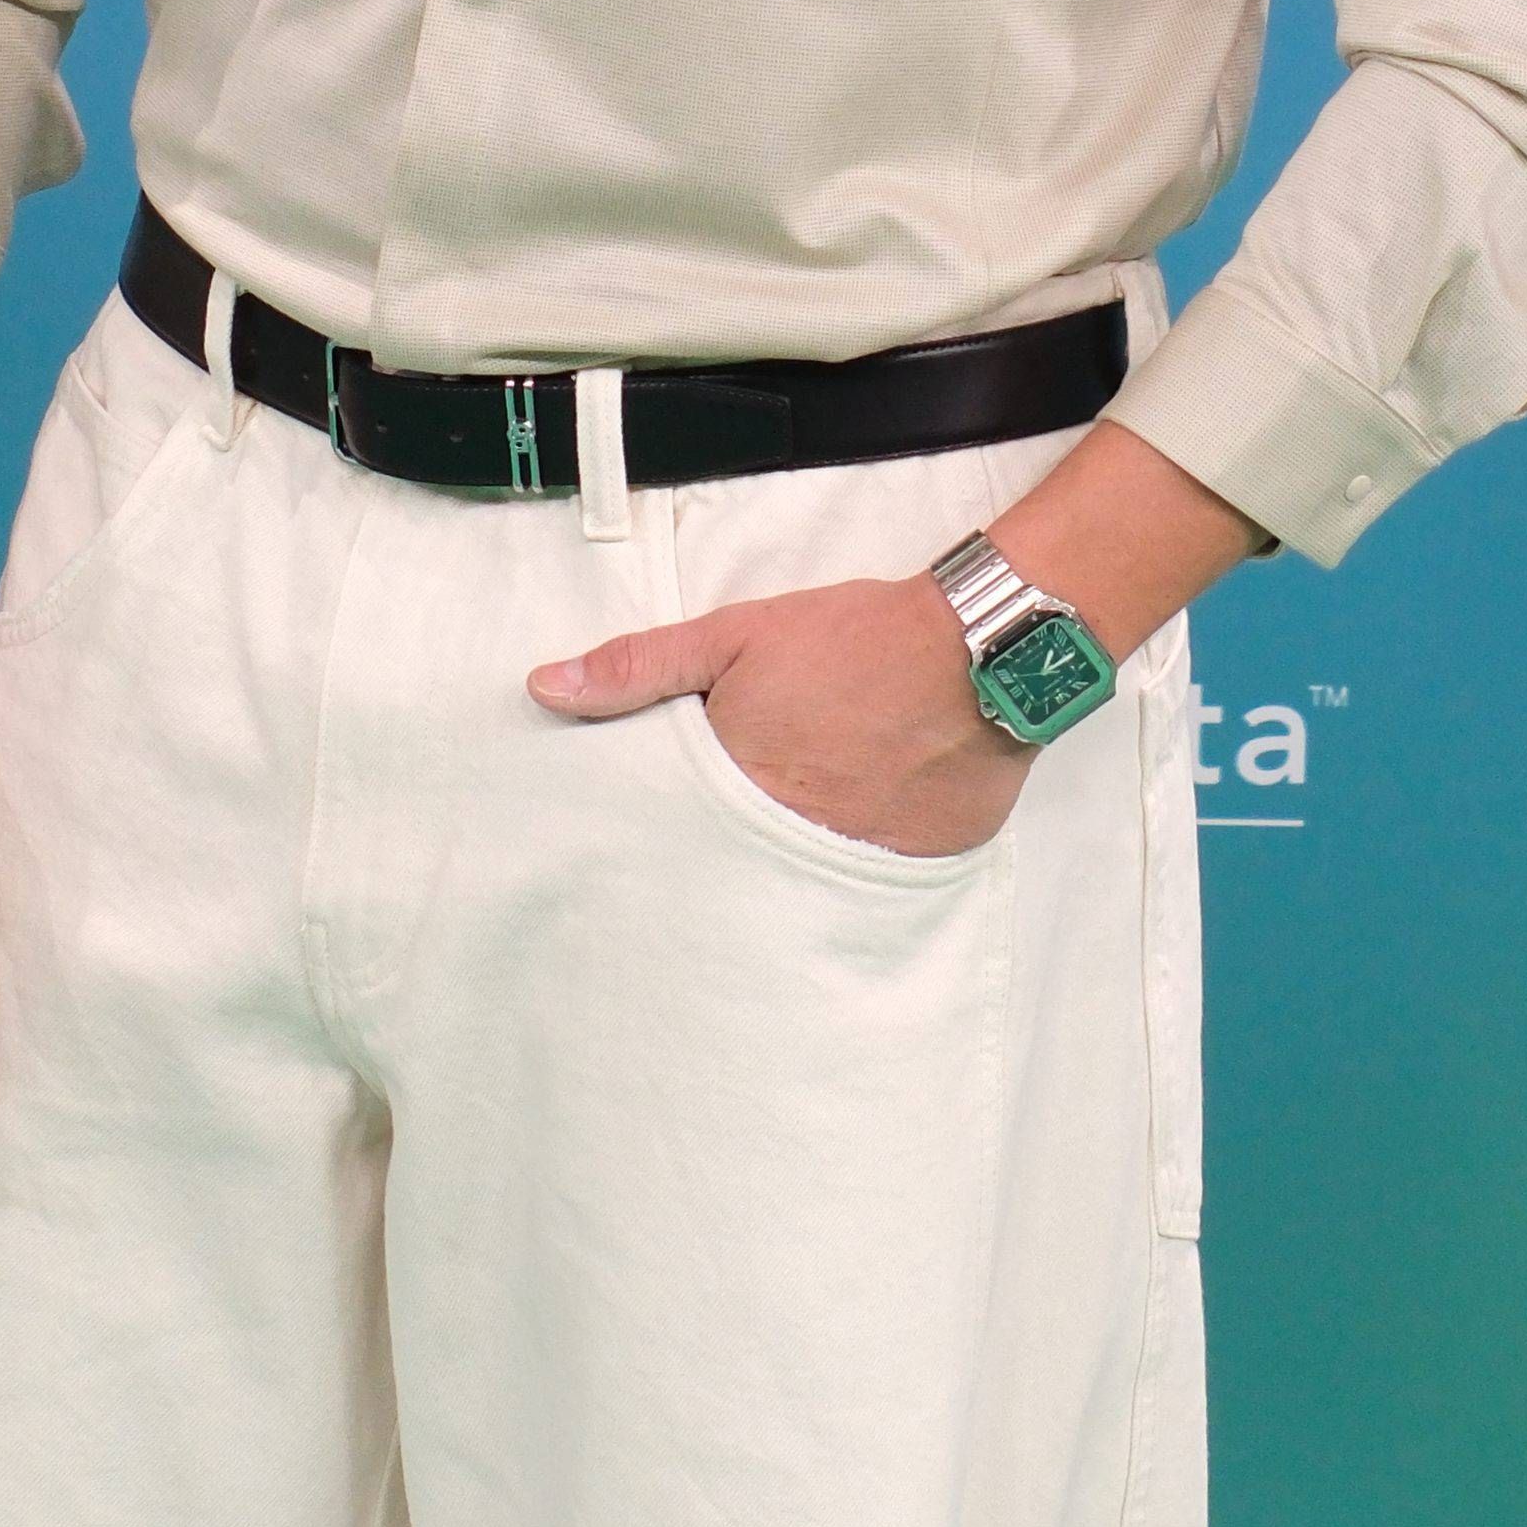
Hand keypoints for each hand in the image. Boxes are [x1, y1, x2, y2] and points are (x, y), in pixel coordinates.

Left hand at [530, 563, 1029, 859]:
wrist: (981, 650)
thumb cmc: (857, 639)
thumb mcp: (735, 637)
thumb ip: (640, 667)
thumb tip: (545, 686)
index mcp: (737, 786)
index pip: (674, 841)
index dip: (661, 846)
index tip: (642, 860)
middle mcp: (790, 837)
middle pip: (733, 874)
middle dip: (719, 873)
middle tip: (717, 867)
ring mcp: (856, 861)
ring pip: (800, 888)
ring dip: (787, 877)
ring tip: (785, 869)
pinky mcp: (914, 869)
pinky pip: (870, 889)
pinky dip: (857, 871)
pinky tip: (857, 846)